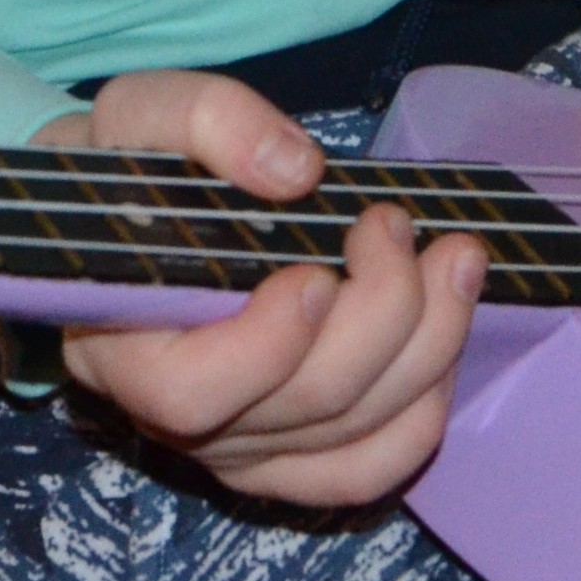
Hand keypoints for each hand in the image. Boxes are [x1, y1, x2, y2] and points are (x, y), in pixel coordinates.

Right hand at [33, 69, 487, 507]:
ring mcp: (241, 447)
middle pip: (302, 406)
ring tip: (455, 260)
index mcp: (124, 347)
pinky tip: (443, 332)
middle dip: (380, 313)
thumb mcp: (142, 114)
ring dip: (427, 349)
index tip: (317, 270)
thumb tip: (297, 170)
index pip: (189, 393)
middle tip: (395, 224)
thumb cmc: (132, 169)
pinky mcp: (288, 457)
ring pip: (353, 436)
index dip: (267, 345)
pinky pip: (367, 467)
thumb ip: (207, 121)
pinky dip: (422, 410)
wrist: (134, 215)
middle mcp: (181, 420)